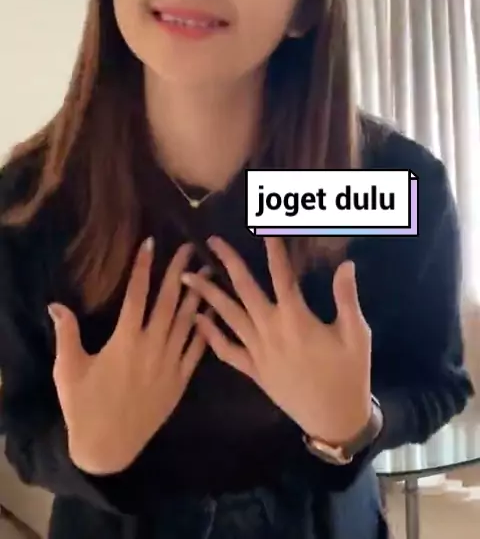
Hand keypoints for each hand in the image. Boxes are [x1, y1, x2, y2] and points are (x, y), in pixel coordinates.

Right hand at [48, 239, 207, 474]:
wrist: (108, 448)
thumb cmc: (84, 407)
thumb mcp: (68, 370)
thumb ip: (66, 334)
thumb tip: (56, 304)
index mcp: (124, 340)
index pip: (136, 294)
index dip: (143, 266)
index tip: (151, 242)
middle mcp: (151, 347)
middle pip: (169, 301)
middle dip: (179, 272)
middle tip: (189, 247)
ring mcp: (169, 364)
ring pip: (188, 322)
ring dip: (199, 295)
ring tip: (209, 272)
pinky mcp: (180, 381)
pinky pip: (197, 350)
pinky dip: (205, 330)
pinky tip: (212, 312)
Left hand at [183, 236, 371, 445]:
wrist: (334, 419)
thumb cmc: (349, 374)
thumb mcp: (356, 334)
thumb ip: (346, 298)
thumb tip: (345, 264)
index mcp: (296, 318)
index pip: (282, 275)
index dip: (274, 250)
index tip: (264, 228)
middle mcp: (271, 330)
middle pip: (244, 289)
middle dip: (227, 262)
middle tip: (210, 241)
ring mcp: (258, 351)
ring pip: (227, 316)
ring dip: (207, 294)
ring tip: (187, 276)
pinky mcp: (252, 370)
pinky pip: (226, 350)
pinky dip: (209, 334)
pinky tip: (196, 319)